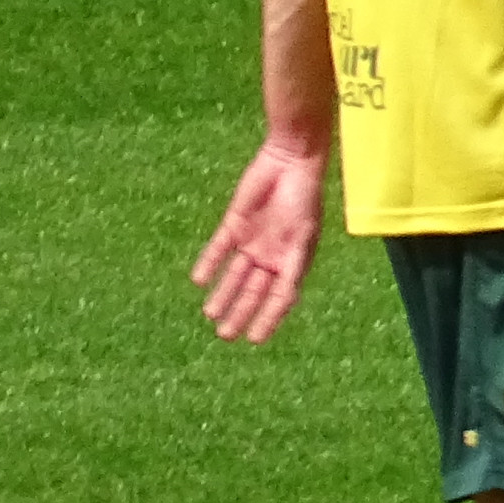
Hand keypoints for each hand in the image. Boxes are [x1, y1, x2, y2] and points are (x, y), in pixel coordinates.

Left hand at [192, 135, 328, 343]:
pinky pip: (219, 249)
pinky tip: (199, 281)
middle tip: (225, 335)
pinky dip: (210, 264)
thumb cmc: (304, 199)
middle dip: (240, 312)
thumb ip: (293, 268)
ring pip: (234, 275)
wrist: (290, 162)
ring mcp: (253, 241)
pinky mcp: (235, 224)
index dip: (268, 319)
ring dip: (223, 294)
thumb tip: (288, 301)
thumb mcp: (302, 239)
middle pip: (253, 290)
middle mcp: (272, 255)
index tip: (255, 340)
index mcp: (293, 261)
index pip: (279, 298)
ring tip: (210, 314)